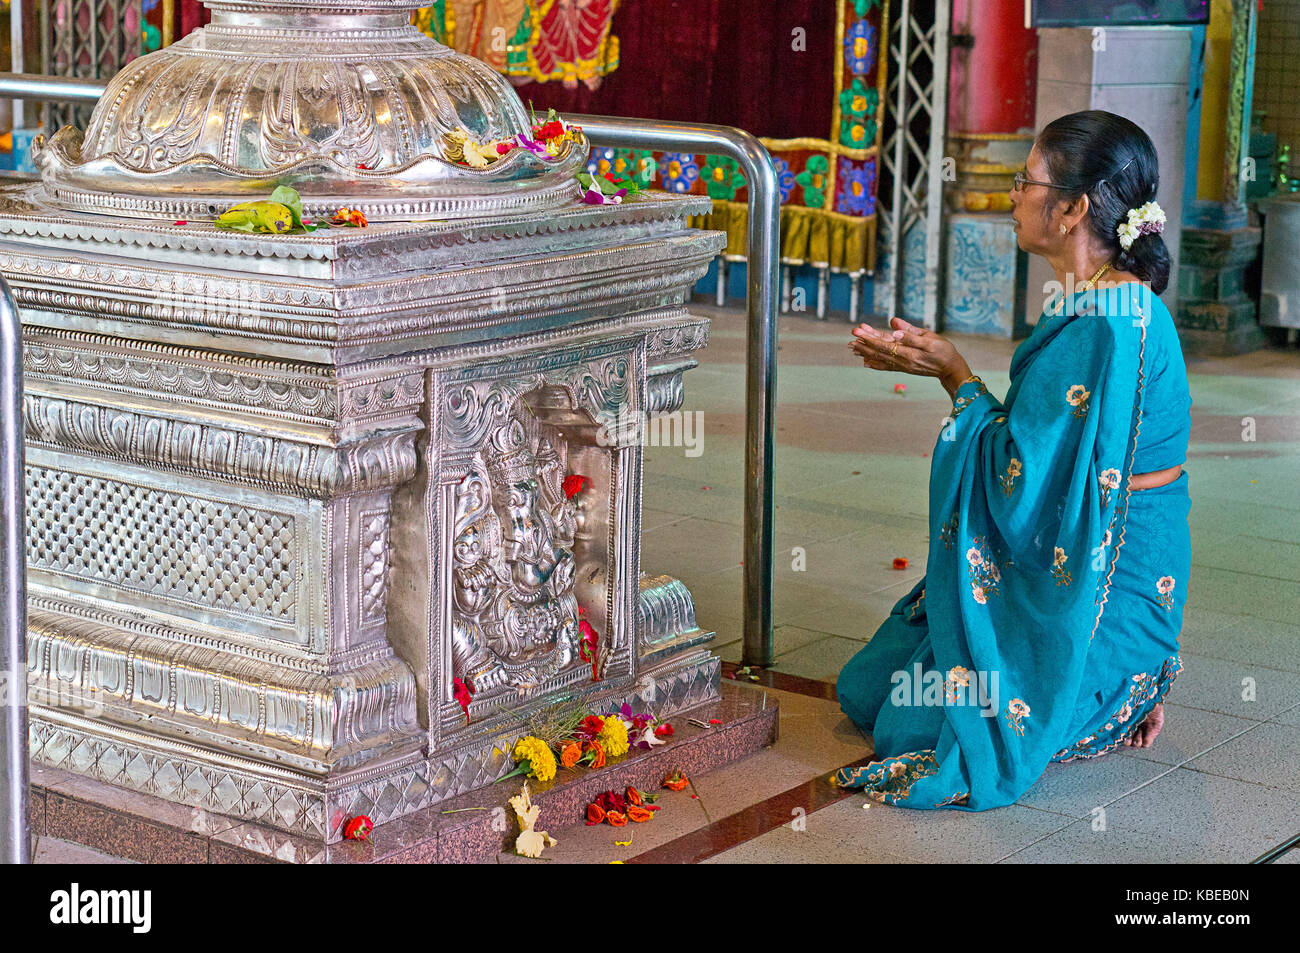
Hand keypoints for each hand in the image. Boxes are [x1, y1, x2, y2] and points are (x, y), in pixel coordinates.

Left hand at [848, 317, 971, 396]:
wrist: (950, 368)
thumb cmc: (943, 350)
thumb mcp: (930, 338)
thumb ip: (911, 333)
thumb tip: (893, 325)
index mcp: (908, 352)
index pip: (884, 344)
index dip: (870, 337)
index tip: (858, 331)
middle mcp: (903, 361)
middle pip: (879, 351)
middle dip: (864, 343)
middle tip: (851, 336)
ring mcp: (903, 366)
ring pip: (880, 358)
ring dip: (866, 352)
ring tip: (852, 346)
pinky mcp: (904, 368)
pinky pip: (886, 366)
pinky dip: (875, 364)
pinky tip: (865, 362)